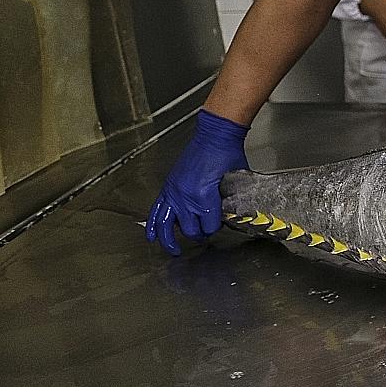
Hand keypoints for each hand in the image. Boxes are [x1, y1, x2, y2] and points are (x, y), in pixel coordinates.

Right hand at [145, 110, 249, 255]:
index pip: (210, 226)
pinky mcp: (168, 187)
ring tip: (175, 251)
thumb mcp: (234, 182)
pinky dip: (152, 225)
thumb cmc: (227, 154)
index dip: (217, 227)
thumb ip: (229, 202)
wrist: (214, 135)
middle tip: (206, 233)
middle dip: (200, 233)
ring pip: (167, 225)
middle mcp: (185, 197)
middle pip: (190, 229)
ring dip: (169, 240)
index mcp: (203, 197)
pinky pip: (156, 211)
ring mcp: (173, 192)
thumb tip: (228, 216)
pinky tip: (151, 236)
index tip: (222, 224)